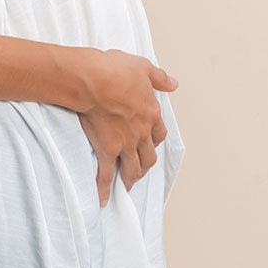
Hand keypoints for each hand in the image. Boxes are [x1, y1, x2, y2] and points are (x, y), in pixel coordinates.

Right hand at [77, 49, 178, 206]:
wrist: (94, 81)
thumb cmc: (115, 70)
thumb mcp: (143, 67)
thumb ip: (159, 78)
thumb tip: (174, 84)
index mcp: (151, 113)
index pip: (159, 133)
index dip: (155, 140)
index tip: (150, 142)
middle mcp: (141, 132)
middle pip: (149, 155)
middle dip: (145, 164)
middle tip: (140, 169)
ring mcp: (125, 144)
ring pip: (133, 168)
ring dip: (132, 178)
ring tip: (128, 184)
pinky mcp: (107, 150)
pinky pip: (106, 174)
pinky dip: (105, 188)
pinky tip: (104, 200)